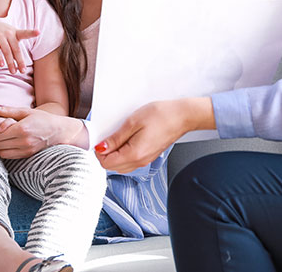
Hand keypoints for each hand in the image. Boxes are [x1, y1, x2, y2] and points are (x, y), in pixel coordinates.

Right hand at [0, 21, 38, 74]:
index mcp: (15, 33)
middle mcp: (8, 33)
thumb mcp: (11, 38)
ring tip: (13, 72)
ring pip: (6, 51)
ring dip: (10, 62)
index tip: (38, 32)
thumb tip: (20, 65)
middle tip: (23, 71)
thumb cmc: (2, 34)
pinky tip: (1, 65)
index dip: (32, 33)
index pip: (25, 33)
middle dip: (20, 61)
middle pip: (16, 49)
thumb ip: (15, 49)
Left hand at [0, 105, 83, 159]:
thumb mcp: (26, 111)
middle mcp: (24, 141)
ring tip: (0, 137)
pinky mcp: (26, 155)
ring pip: (1, 152)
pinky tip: (6, 142)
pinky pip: (8, 156)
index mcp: (22, 129)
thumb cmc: (42, 118)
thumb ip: (9, 110)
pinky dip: (3, 150)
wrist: (59, 131)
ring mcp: (25, 150)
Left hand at [95, 99, 210, 173]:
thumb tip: (100, 148)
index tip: (100, 139)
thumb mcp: (132, 122)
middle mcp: (140, 162)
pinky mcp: (149, 156)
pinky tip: (126, 140)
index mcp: (134, 154)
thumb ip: (115, 138)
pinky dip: (123, 154)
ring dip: (114, 155)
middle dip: (105, 154)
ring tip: (117, 137)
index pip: (106, 164)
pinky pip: (130, 161)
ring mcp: (145, 160)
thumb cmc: (160, 115)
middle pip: (112, 167)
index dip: (99, 152)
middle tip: (108, 137)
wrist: (182, 116)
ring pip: (121, 166)